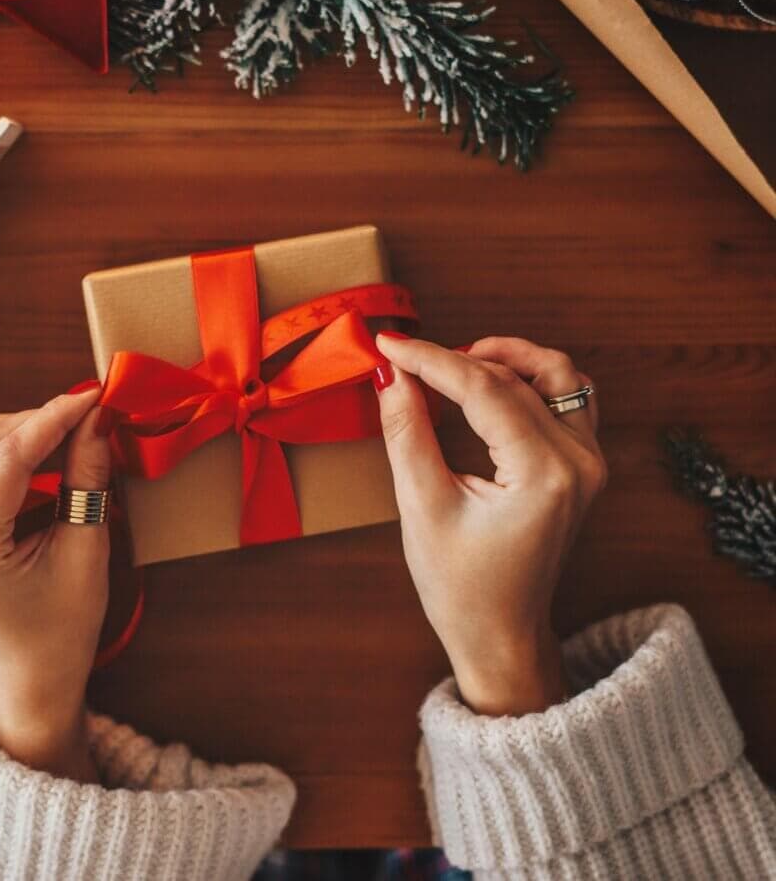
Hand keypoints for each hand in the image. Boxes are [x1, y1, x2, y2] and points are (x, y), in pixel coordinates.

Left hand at [0, 388, 109, 780]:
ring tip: (51, 429)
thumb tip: (96, 418)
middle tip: (84, 414)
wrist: (27, 679)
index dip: (54, 418)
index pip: (10, 456)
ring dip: (4, 427)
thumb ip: (88, 478)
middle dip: (36, 420)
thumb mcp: (86, 552)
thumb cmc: (63, 628)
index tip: (92, 395)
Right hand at [374, 335, 606, 715]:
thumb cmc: (461, 585)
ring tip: (452, 362)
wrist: (501, 633)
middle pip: (514, 378)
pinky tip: (491, 382)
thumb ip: (407, 432)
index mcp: (544, 475)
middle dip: (454, 360)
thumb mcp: (422, 507)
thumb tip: (392, 375)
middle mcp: (579, 462)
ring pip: (554, 374)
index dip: (431, 360)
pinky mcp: (583, 463)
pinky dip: (529, 378)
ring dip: (503, 358)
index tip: (389, 344)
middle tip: (404, 359)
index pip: (485, 389)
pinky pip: (568, 396)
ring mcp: (589, 461)